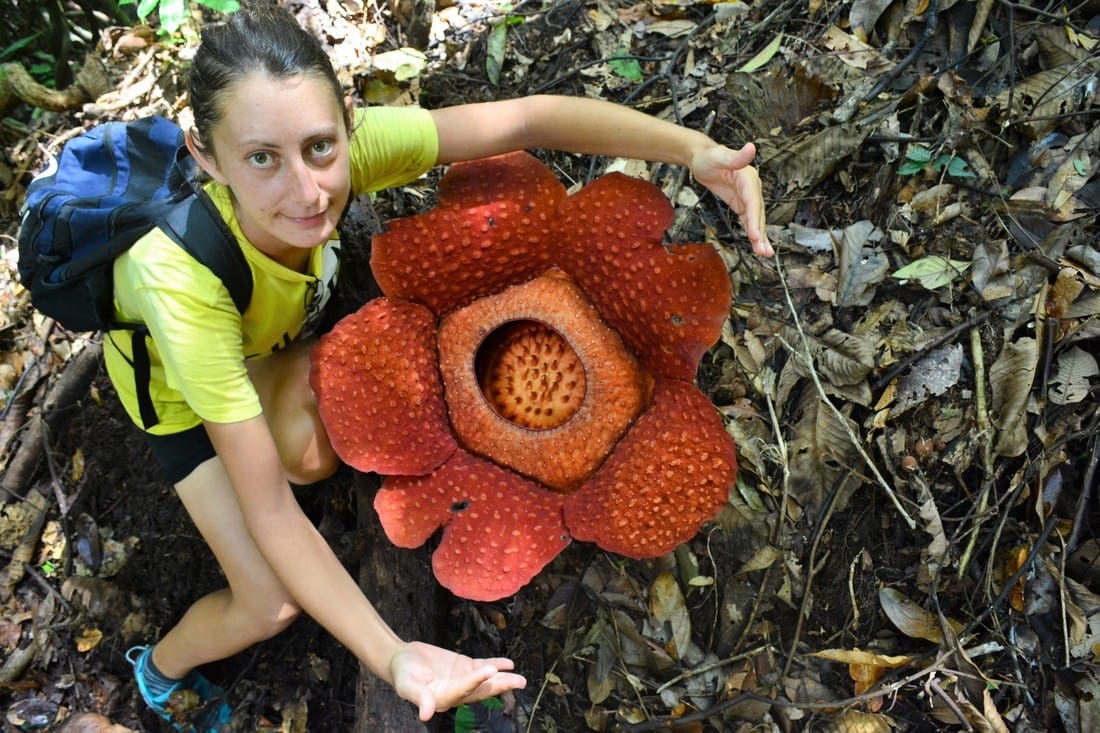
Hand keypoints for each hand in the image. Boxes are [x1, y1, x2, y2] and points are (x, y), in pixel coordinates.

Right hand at [389, 641, 526, 720]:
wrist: (402, 659)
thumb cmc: (402, 673)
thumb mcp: (406, 685)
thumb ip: (418, 698)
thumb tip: (426, 715)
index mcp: (444, 698)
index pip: (464, 690)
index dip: (476, 681)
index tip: (489, 670)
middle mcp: (457, 692)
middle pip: (481, 690)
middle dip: (500, 686)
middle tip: (519, 682)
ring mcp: (462, 679)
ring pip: (485, 680)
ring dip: (503, 679)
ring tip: (520, 679)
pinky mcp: (464, 667)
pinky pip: (482, 667)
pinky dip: (495, 665)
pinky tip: (508, 664)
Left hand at [690, 142, 772, 257]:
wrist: (702, 158)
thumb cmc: (709, 156)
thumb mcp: (719, 156)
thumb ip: (735, 156)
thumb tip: (751, 147)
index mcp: (748, 178)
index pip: (753, 201)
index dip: (755, 219)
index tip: (755, 235)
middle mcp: (751, 189)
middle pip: (757, 214)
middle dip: (760, 233)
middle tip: (765, 252)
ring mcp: (747, 197)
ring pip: (755, 220)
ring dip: (760, 237)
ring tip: (765, 254)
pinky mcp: (740, 203)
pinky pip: (748, 220)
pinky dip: (752, 232)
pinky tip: (757, 245)